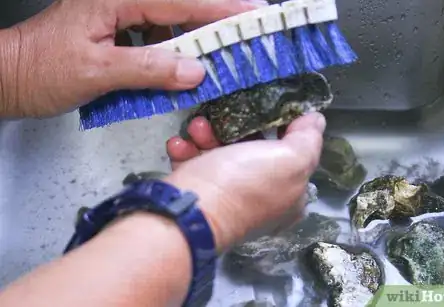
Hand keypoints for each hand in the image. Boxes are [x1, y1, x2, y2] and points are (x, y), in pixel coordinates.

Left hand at [0, 0, 266, 117]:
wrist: (10, 77)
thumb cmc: (42, 70)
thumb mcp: (96, 71)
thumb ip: (148, 69)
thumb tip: (194, 71)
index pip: (180, 2)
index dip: (220, 9)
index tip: (253, 15)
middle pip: (180, 7)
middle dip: (215, 20)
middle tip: (247, 35)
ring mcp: (119, 12)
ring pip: (171, 21)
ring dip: (197, 37)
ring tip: (223, 53)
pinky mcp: (118, 29)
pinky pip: (157, 35)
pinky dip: (175, 49)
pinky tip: (184, 65)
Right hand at [164, 112, 325, 250]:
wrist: (190, 212)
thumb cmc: (244, 184)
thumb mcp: (289, 160)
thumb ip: (308, 139)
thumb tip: (315, 120)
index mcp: (290, 195)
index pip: (291, 154)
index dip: (281, 128)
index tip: (265, 108)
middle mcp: (261, 198)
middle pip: (252, 150)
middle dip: (235, 128)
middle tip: (222, 116)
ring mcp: (228, 197)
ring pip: (220, 154)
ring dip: (207, 135)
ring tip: (197, 128)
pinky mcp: (200, 195)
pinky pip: (195, 164)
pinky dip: (187, 151)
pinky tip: (180, 144)